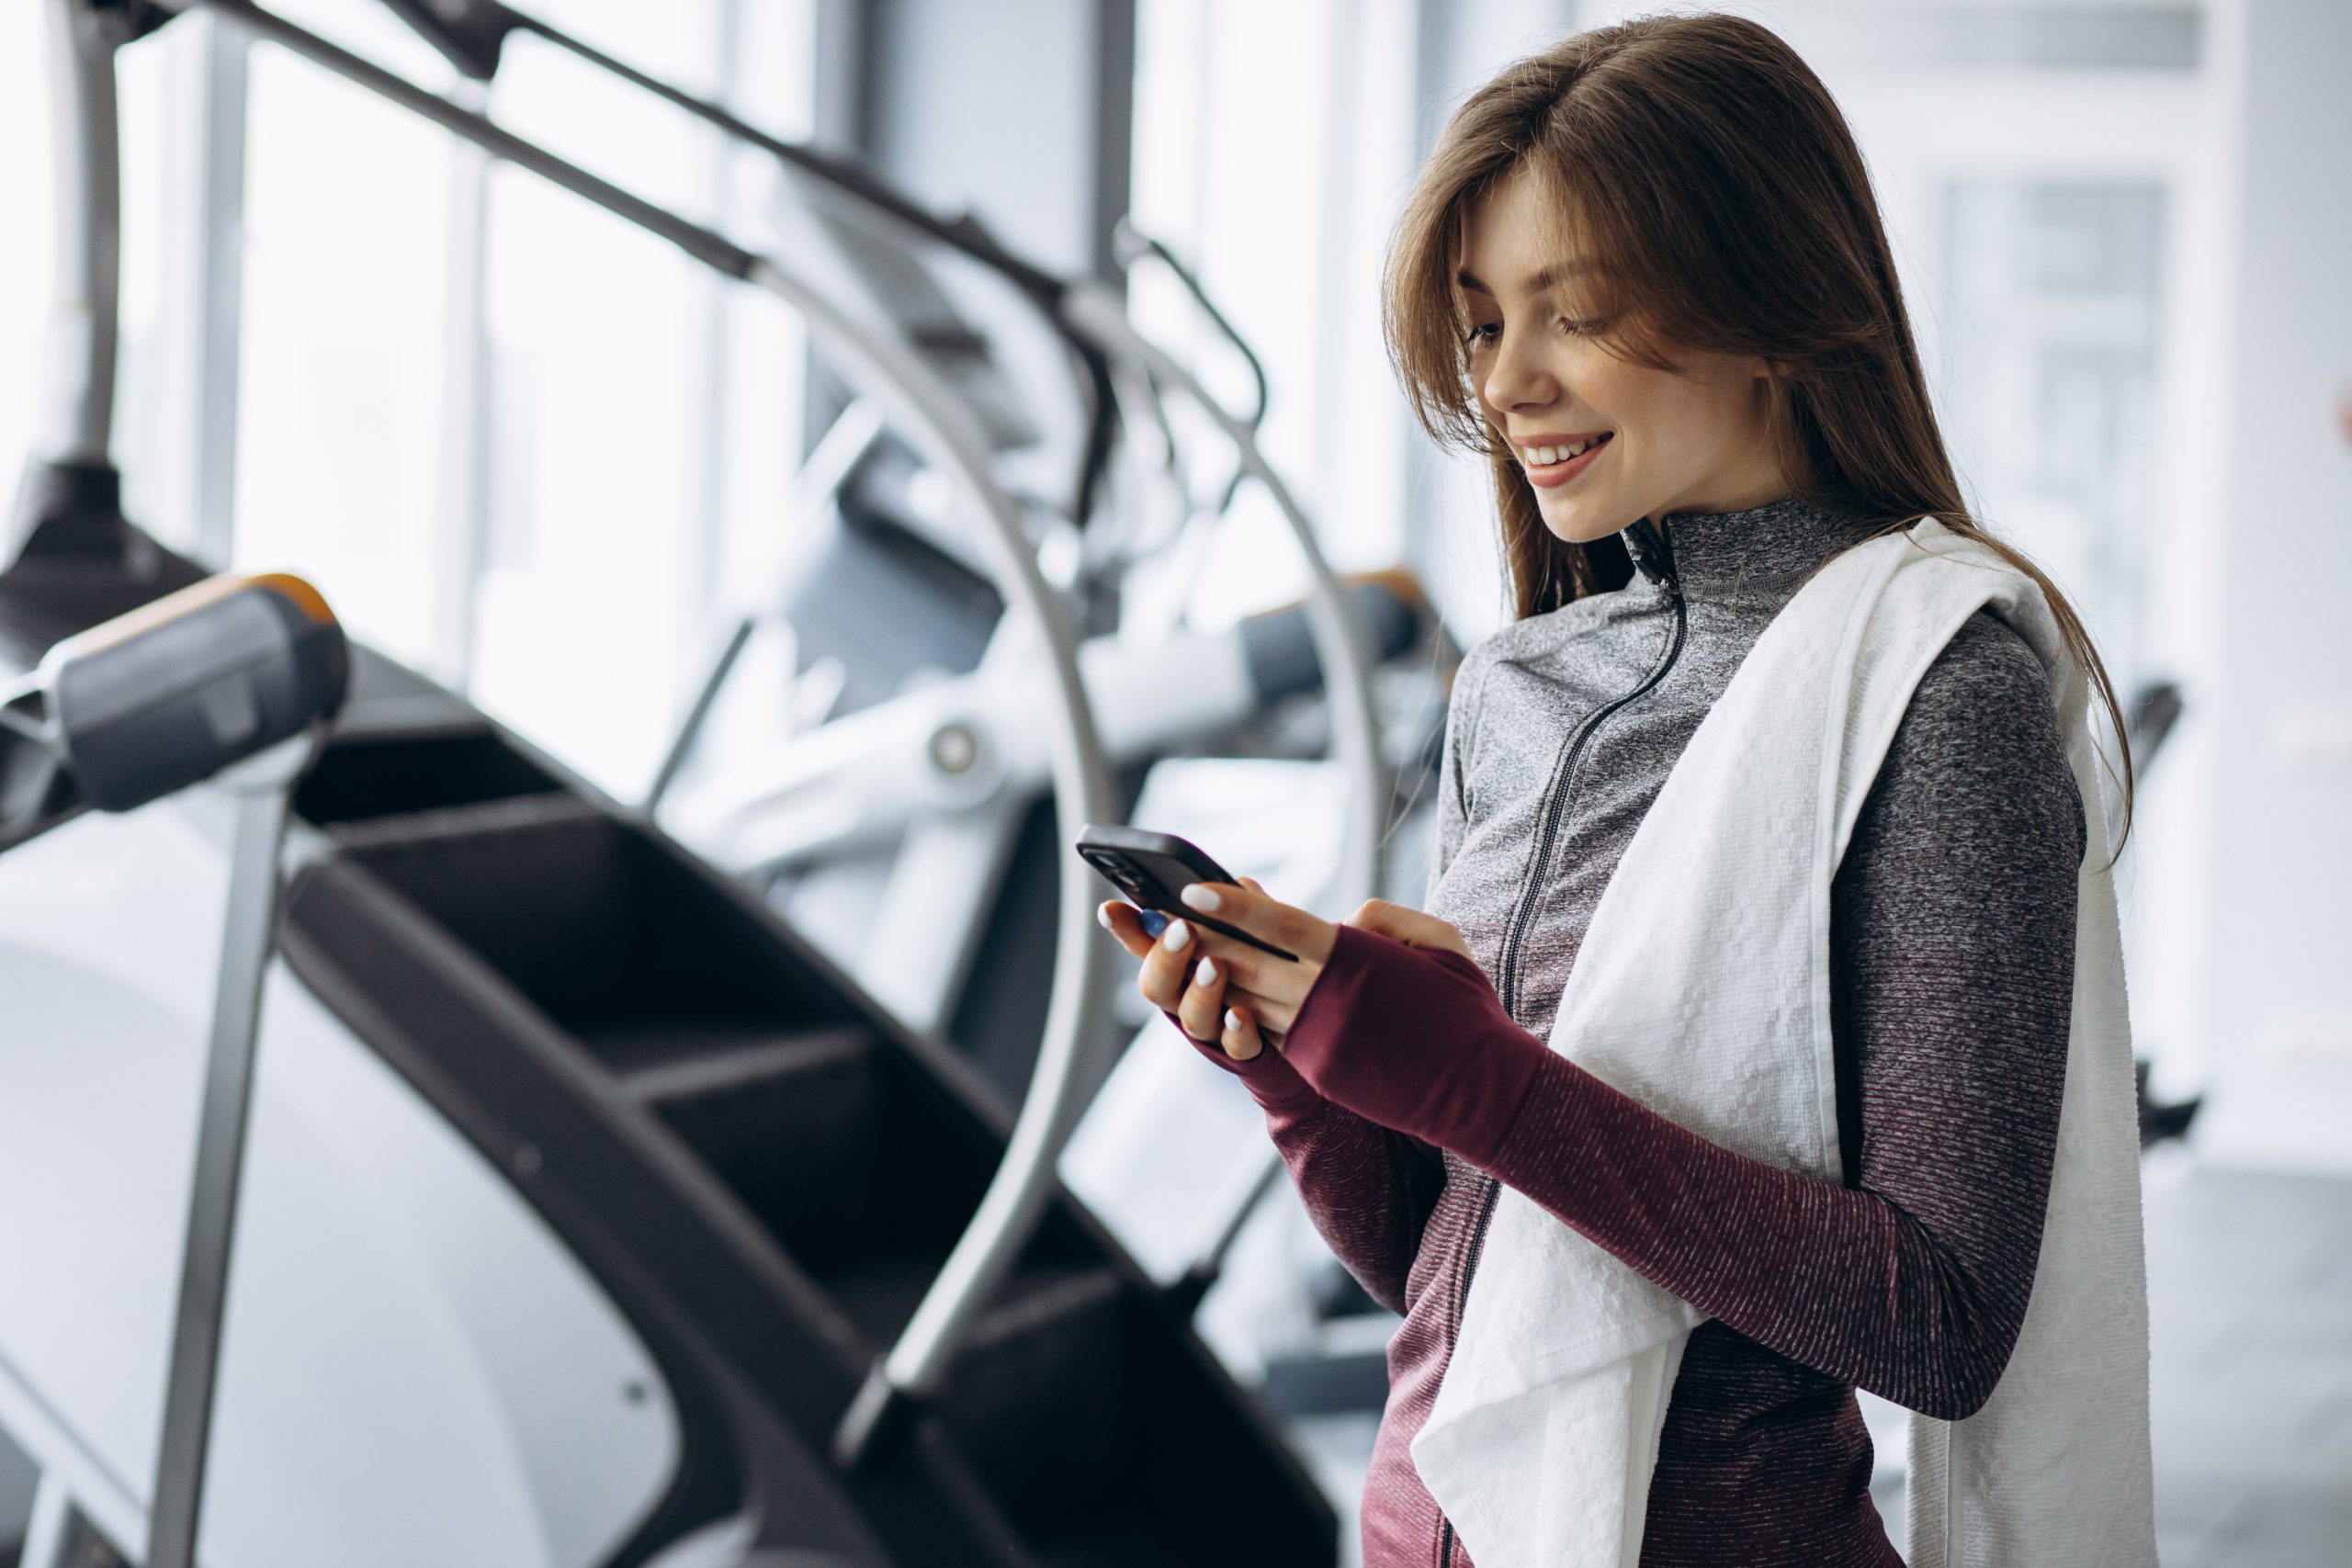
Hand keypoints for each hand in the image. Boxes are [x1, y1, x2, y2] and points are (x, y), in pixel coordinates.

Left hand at [1097, 881, 1470, 1058]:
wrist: (1480, 1088)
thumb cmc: (1464, 1009)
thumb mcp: (1438, 942)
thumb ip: (1383, 919)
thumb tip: (1343, 919)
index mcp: (1351, 957)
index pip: (1274, 922)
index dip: (1231, 904)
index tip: (1193, 888)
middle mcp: (1323, 996)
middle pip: (1245, 960)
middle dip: (1203, 936)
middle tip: (1166, 914)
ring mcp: (1316, 1037)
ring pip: (1250, 998)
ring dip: (1215, 974)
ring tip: (1187, 950)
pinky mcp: (1317, 1069)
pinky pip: (1272, 1032)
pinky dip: (1249, 1009)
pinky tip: (1230, 993)